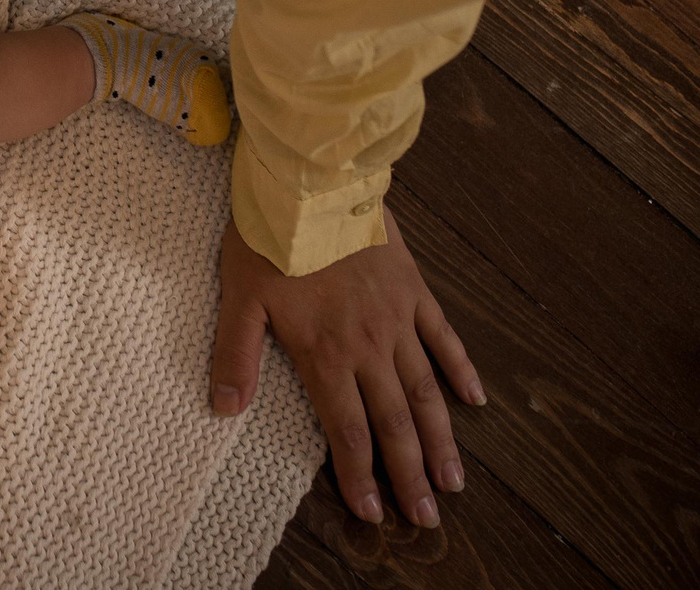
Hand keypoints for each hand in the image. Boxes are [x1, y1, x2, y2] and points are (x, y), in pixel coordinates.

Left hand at [211, 211, 482, 529]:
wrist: (313, 180)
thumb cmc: (269, 236)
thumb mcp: (238, 296)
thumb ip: (234, 355)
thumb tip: (224, 409)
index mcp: (324, 353)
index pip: (347, 429)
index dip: (359, 474)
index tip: (373, 512)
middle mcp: (368, 345)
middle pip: (394, 423)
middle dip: (408, 475)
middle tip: (427, 519)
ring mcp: (397, 318)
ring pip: (425, 391)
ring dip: (440, 439)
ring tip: (454, 481)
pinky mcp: (414, 289)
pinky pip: (444, 337)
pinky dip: (460, 370)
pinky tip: (475, 400)